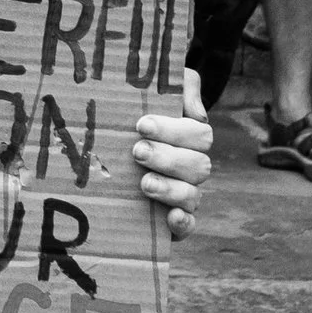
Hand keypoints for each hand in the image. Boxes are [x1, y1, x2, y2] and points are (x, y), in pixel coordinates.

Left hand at [130, 69, 212, 237]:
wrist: (113, 140)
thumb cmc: (138, 112)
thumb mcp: (160, 90)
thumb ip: (183, 87)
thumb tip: (195, 112)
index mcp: (191, 138)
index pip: (198, 135)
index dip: (174, 130)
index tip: (142, 125)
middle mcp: (191, 167)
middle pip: (198, 166)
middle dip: (168, 158)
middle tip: (137, 151)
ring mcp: (184, 194)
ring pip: (193, 195)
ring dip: (170, 189)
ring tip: (144, 183)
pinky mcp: (171, 219)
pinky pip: (189, 225)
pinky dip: (184, 224)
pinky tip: (172, 217)